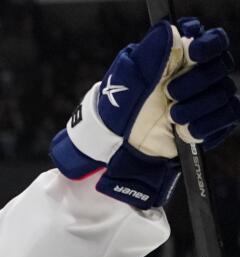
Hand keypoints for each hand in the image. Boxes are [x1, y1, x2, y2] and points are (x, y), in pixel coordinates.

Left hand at [51, 17, 239, 208]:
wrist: (119, 138)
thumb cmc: (123, 101)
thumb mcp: (129, 75)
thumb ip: (150, 52)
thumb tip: (169, 30)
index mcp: (184, 55)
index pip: (214, 41)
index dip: (209, 45)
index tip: (194, 54)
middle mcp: (201, 73)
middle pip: (221, 67)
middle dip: (196, 81)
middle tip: (170, 92)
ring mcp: (209, 97)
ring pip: (223, 94)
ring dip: (196, 106)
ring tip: (171, 115)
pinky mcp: (213, 121)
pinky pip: (226, 118)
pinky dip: (206, 125)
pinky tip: (185, 130)